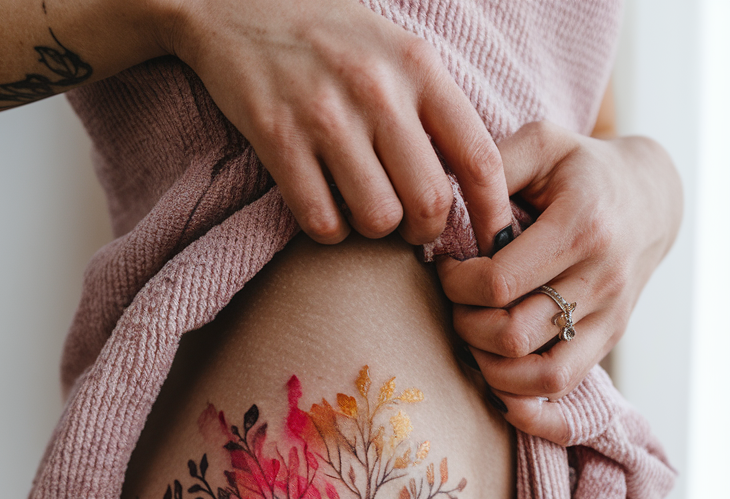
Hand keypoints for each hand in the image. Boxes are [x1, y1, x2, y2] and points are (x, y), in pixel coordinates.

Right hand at [155, 0, 512, 250]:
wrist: (239, 5)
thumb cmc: (331, 39)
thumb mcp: (397, 51)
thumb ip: (435, 108)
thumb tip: (476, 185)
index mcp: (420, 67)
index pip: (479, 157)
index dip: (492, 212)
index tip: (491, 241)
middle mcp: (378, 90)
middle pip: (429, 202)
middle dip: (425, 232)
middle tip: (411, 230)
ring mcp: (325, 115)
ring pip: (377, 219)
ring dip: (373, 233)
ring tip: (363, 212)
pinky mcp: (277, 138)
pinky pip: (321, 220)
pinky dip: (329, 231)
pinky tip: (326, 209)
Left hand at [437, 121, 682, 440]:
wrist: (648, 197)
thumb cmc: (578, 169)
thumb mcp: (540, 143)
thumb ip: (490, 167)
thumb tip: (441, 211)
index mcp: (581, 226)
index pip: (499, 282)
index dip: (457, 285)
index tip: (447, 269)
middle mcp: (602, 278)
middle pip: (513, 335)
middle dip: (467, 326)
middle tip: (458, 305)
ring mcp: (609, 316)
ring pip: (541, 376)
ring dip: (490, 369)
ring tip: (474, 341)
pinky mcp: (608, 341)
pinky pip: (565, 392)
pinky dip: (525, 404)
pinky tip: (497, 387)